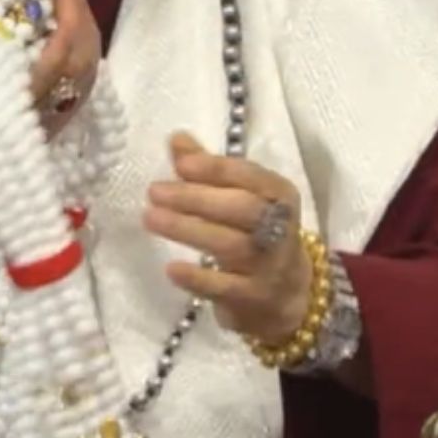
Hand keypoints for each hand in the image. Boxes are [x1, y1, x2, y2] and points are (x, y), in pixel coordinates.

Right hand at [0, 0, 101, 141]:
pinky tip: (71, 30)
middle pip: (78, 67)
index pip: (52, 65)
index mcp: (0, 92)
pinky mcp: (51, 121)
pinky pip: (80, 87)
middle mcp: (30, 108)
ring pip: (83, 77)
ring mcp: (45, 117)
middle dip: (81, 23)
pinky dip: (81, 54)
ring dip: (84, 35)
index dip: (68, 26)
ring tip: (72, 3)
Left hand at [143, 133, 314, 343]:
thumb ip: (210, 170)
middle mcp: (280, 228)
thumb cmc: (256, 235)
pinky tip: (171, 269)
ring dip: (188, 230)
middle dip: (195, 198)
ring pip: (230, 244)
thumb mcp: (243, 199)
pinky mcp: (253, 298)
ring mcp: (269, 266)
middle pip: (241, 209)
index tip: (181, 165)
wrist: (286, 297)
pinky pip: (225, 287)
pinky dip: (198, 278)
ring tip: (150, 218)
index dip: (217, 169)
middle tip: (154, 192)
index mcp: (279, 195)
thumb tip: (176, 139)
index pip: (251, 177)